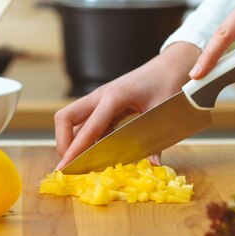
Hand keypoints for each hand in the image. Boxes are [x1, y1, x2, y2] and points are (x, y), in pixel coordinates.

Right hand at [55, 42, 200, 169]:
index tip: (65, 168)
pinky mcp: (105, 104)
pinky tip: (95, 153)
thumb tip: (153, 165)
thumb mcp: (163, 113)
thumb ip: (157, 141)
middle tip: (71, 165)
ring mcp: (101, 99)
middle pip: (66, 118)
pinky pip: (88, 122)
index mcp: (114, 97)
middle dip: (63, 142)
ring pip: (73, 120)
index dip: (75, 150)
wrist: (171, 66)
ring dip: (72, 141)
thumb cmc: (168, 84)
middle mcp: (101, 96)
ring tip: (80, 164)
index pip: (87, 127)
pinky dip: (86, 138)